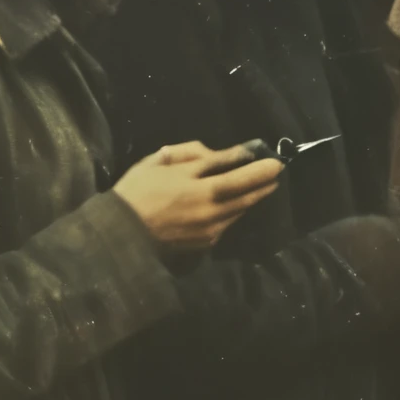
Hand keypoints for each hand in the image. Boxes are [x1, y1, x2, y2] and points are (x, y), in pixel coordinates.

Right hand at [114, 141, 283, 249]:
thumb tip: (220, 154)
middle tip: (277, 173)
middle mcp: (209, 211)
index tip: (275, 161)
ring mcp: (209, 230)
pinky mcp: (205, 244)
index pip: (238, 176)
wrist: (121, 233)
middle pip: (245, 196)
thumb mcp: (161, 161)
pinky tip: (238, 204)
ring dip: (253, 198)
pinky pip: (227, 224)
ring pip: (239, 211)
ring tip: (264, 187)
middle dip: (263, 184)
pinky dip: (236, 212)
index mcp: (198, 188)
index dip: (258, 169)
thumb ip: (193, 155)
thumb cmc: (138, 189)